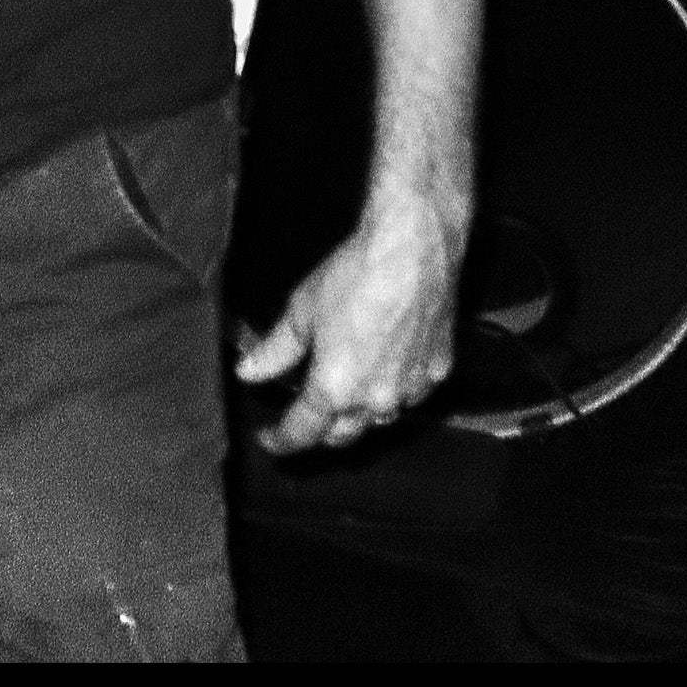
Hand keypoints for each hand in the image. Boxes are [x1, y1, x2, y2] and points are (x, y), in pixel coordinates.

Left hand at [233, 194, 461, 455]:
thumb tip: (248, 372)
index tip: (268, 438)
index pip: (301, 433)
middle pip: (342, 435)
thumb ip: (274, 351)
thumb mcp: (301, 310)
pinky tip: (387, 368)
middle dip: (320, 431)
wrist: (414, 247)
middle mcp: (374, 400)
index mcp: (333, 390)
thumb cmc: (356, 274)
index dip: (279, 439)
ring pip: (379, 418)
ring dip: (359, 412)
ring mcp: (411, 388)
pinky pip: (412, 393)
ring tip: (345, 392)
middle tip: (304, 414)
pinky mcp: (439, 369)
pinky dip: (395, 388)